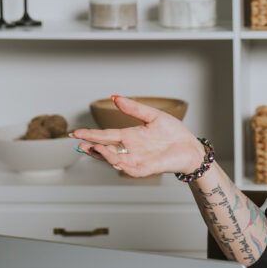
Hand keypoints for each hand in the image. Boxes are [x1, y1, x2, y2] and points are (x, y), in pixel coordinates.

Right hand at [71, 96, 205, 178]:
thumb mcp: (153, 116)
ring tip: (96, 148)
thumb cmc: (174, 133)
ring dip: (105, 156)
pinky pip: (131, 170)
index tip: (76, 133)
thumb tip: (115, 98)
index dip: (91, 135)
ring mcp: (138, 160)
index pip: (106, 136)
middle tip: (80, 144)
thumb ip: (134, 108)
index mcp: (130, 137)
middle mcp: (131, 150)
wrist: (191, 147)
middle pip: (106, 150)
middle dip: (92, 148)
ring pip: (115, 160)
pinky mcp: (148, 168)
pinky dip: (122, 166)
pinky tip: (114, 160)